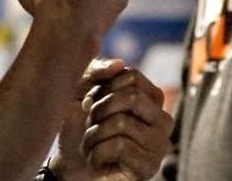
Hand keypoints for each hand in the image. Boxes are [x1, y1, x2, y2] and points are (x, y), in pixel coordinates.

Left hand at [52, 59, 173, 180]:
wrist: (69, 169)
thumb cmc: (78, 130)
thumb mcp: (81, 92)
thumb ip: (96, 71)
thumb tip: (120, 63)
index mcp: (151, 99)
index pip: (132, 77)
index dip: (102, 88)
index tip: (89, 104)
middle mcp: (162, 120)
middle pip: (132, 97)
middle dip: (99, 111)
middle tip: (89, 126)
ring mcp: (159, 145)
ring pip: (122, 123)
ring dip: (93, 136)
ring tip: (91, 147)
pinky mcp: (149, 167)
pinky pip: (120, 147)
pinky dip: (97, 154)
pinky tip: (97, 162)